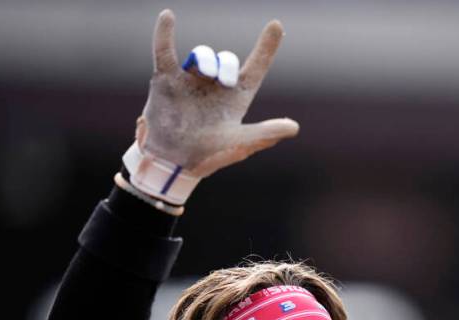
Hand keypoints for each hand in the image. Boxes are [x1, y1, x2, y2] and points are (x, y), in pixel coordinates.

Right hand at [123, 9, 299, 203]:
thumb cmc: (211, 155)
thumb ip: (265, 134)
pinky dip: (164, 34)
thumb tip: (294, 128)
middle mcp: (216, 86)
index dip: (267, 47)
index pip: (256, 67)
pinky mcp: (167, 80)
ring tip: (204, 73)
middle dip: (227, 64)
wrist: (174, 163)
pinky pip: (164, 50)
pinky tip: (168, 16)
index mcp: (238, 97)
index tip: (276, 25)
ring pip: (202, 54)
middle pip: (227, 59)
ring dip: (206, 59)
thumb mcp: (240, 144)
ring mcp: (191, 80)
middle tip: (224, 81)